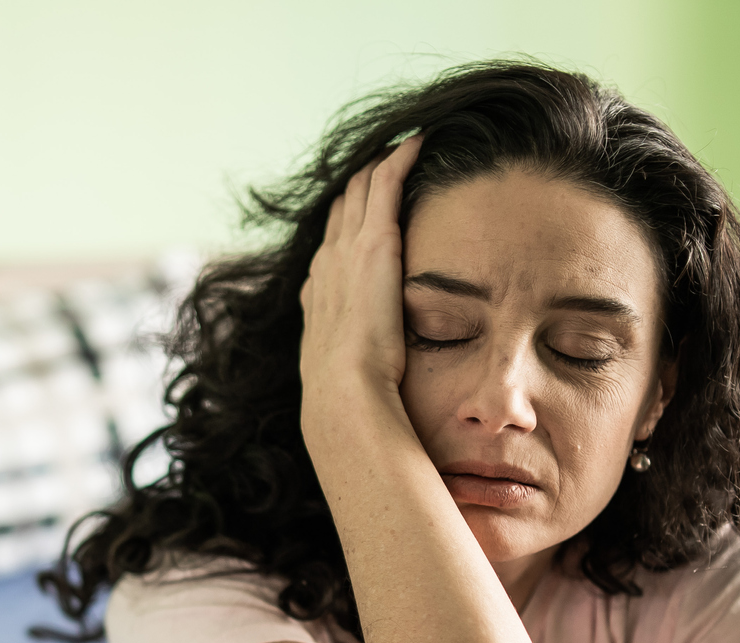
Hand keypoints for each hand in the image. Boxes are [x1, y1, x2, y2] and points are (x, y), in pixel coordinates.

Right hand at [298, 134, 423, 439]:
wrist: (344, 396)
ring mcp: (348, 251)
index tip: (362, 209)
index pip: (332, 246)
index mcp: (321, 297)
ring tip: (400, 147)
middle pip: (341, 210)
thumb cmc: (350, 401)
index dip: (346, 223)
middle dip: (359, 186)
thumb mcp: (346, 379)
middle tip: (382, 162)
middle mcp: (327, 266)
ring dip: (378, 166)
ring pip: (360, 191)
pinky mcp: (375, 242)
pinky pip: (386, 184)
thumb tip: (367, 388)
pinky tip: (419, 144)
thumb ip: (356, 367)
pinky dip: (400, 160)